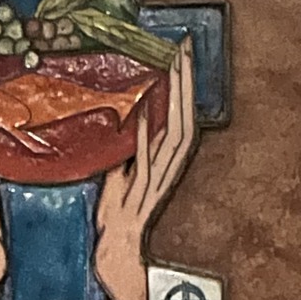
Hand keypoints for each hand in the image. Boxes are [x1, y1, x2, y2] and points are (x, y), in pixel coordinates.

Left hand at [94, 39, 196, 299]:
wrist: (115, 250)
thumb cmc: (117, 213)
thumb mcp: (122, 170)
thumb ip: (130, 147)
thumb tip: (127, 117)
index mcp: (165, 160)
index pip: (181, 113)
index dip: (184, 83)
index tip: (183, 50)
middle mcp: (167, 168)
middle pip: (183, 119)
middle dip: (185, 84)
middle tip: (184, 49)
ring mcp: (156, 182)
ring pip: (172, 137)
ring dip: (172, 104)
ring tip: (172, 72)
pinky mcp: (140, 197)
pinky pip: (145, 165)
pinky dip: (144, 142)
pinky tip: (141, 119)